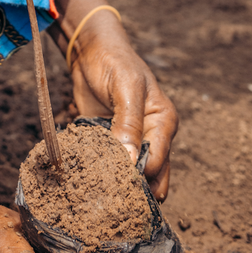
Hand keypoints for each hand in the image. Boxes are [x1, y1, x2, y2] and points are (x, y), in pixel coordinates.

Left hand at [69, 18, 177, 201]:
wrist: (90, 50)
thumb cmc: (114, 61)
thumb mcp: (125, 86)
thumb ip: (128, 122)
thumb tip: (132, 161)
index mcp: (163, 122)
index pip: (158, 161)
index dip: (141, 175)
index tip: (120, 185)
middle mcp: (151, 135)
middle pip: (148, 174)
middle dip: (133, 188)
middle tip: (112, 202)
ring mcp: (130, 140)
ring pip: (128, 173)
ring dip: (115, 182)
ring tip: (98, 195)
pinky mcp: (108, 141)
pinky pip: (107, 162)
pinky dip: (99, 171)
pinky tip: (87, 180)